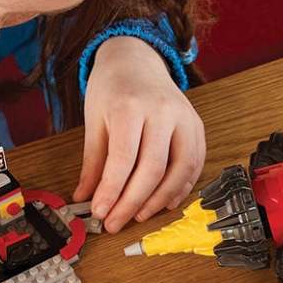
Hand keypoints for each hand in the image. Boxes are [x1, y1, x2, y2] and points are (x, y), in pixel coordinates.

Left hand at [74, 36, 205, 232]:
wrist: (137, 60)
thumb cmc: (113, 88)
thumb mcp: (94, 121)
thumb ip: (93, 162)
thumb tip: (86, 198)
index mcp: (130, 107)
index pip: (123, 160)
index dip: (111, 192)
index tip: (100, 212)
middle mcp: (162, 111)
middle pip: (153, 169)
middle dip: (132, 203)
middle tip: (115, 222)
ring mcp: (184, 117)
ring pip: (181, 169)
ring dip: (160, 200)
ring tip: (139, 215)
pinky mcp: (197, 125)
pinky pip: (195, 163)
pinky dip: (181, 187)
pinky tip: (165, 201)